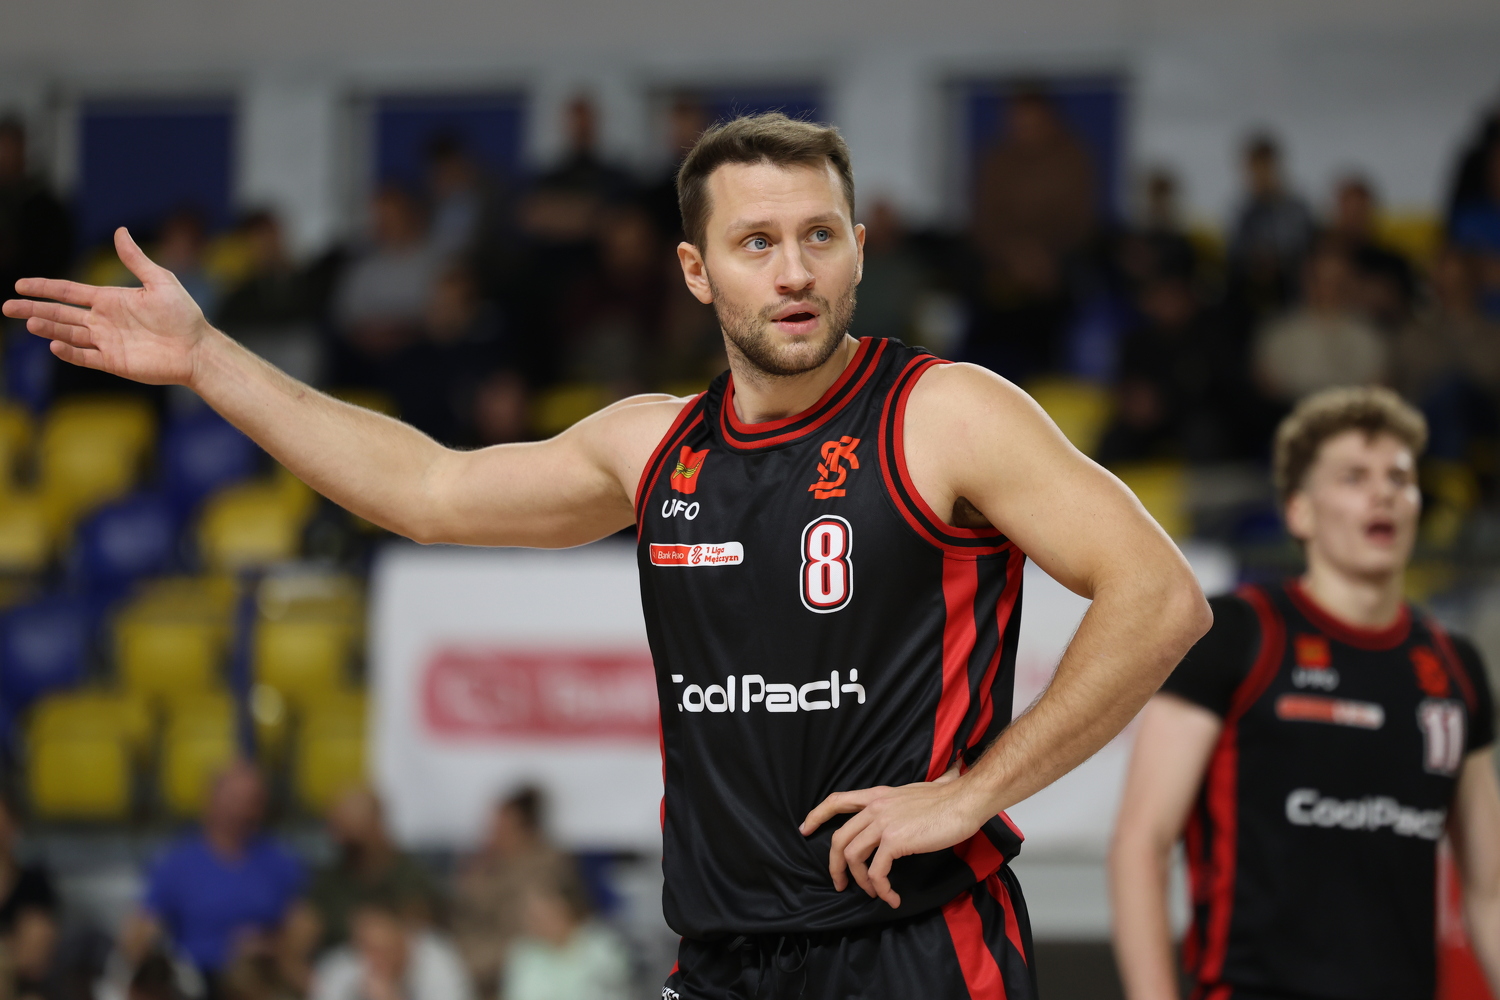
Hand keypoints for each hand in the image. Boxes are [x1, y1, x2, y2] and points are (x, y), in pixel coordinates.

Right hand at [2, 227, 215, 385]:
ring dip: (49, 328)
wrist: (198, 348)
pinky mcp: (113, 362)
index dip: (44, 288)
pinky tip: (54, 345)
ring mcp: (106, 342)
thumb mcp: (160, 281)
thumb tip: (119, 230)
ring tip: (30, 322)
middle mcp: (103, 320)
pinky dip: (69, 352)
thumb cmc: (183, 315)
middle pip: (60, 313)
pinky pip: (85, 357)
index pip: (69, 292)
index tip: (20, 285)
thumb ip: (135, 259)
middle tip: (7, 307)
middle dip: (33, 309)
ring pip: (68, 334)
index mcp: (110, 299)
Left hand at [798, 768, 989, 908]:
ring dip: (862, 881)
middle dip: (834, 865)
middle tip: (841, 884)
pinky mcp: (895, 840)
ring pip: (852, 856)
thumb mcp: (914, 793)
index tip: (805, 829)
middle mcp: (875, 807)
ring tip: (875, 893)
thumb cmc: (947, 800)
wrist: (965, 801)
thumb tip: (900, 812)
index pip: (837, 800)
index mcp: (877, 796)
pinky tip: (891, 897)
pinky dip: (881, 889)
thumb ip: (900, 802)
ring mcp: (883, 823)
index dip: (817, 815)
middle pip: (839, 838)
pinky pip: (877, 871)